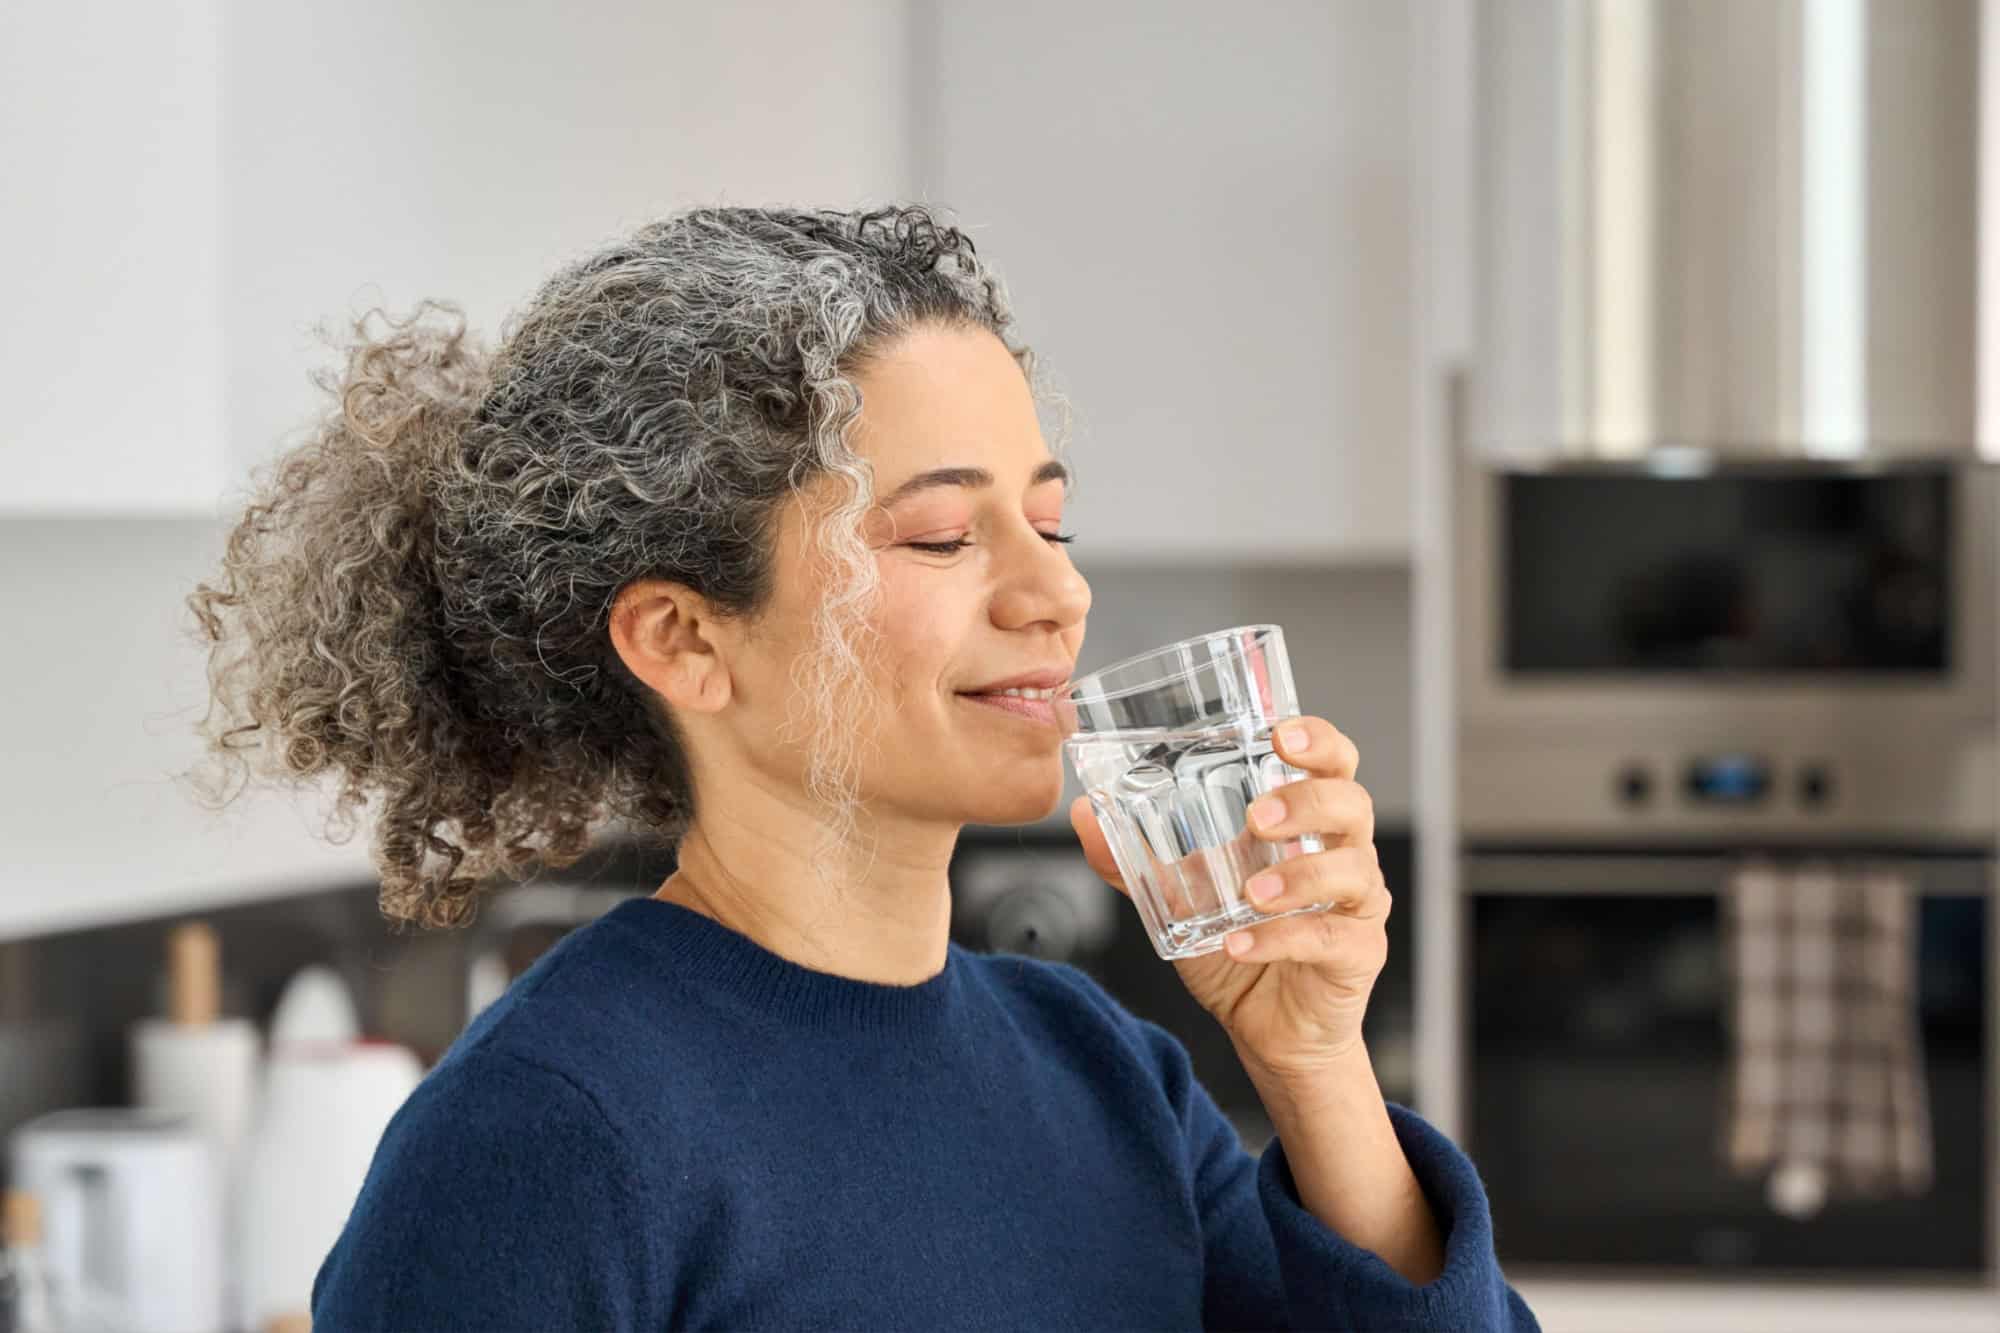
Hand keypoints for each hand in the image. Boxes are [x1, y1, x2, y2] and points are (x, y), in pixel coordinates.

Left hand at [1068, 716, 1390, 1080]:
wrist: (1270, 1030)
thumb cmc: (1240, 946)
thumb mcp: (1179, 898)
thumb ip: (1135, 860)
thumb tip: (1085, 816)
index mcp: (1308, 824)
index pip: (1332, 764)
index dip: (1318, 741)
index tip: (1282, 733)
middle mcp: (1342, 853)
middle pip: (1351, 803)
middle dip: (1307, 802)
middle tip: (1258, 817)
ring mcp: (1358, 904)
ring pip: (1352, 869)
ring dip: (1299, 876)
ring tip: (1253, 890)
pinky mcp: (1359, 953)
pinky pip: (1329, 938)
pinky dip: (1280, 938)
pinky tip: (1239, 943)